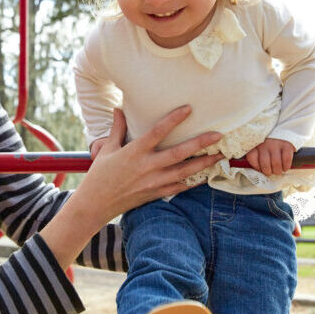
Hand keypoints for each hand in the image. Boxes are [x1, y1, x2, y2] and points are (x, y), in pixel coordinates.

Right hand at [39, 106, 223, 268]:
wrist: (95, 205)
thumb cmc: (99, 175)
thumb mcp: (107, 149)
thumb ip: (117, 129)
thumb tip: (118, 108)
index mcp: (134, 152)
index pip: (158, 131)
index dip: (174, 119)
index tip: (189, 108)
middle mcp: (146, 166)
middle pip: (179, 153)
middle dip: (200, 143)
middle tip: (219, 135)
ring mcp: (153, 182)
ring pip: (184, 172)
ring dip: (204, 163)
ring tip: (220, 155)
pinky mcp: (156, 194)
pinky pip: (179, 188)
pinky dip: (194, 182)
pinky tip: (206, 175)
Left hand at [245, 138, 294, 176]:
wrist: (283, 134)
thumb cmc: (269, 148)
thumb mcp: (260, 151)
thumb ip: (257, 160)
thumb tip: (258, 173)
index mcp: (255, 145)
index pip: (251, 158)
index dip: (257, 167)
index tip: (261, 169)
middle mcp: (264, 144)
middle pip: (264, 164)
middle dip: (268, 172)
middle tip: (271, 172)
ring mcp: (276, 144)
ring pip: (276, 163)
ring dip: (278, 170)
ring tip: (279, 170)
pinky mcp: (286, 145)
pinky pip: (286, 159)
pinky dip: (286, 166)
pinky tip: (285, 167)